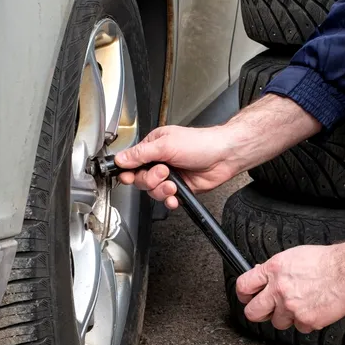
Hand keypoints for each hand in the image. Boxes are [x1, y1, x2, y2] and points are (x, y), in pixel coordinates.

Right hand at [114, 125, 243, 207]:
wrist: (224, 156)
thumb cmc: (201, 143)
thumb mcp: (166, 145)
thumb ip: (141, 154)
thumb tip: (120, 159)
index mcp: (154, 146)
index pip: (131, 161)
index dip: (128, 171)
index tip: (129, 177)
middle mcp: (160, 161)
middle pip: (140, 179)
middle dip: (150, 180)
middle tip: (164, 173)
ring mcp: (170, 175)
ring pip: (153, 191)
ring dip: (161, 190)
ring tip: (173, 184)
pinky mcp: (180, 188)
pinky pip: (166, 200)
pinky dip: (170, 200)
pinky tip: (175, 197)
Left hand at [235, 231, 344, 332]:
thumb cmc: (326, 261)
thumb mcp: (294, 256)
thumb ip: (275, 268)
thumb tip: (262, 275)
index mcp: (274, 270)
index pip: (243, 286)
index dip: (243, 294)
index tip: (247, 297)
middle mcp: (279, 289)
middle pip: (253, 312)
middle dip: (258, 312)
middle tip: (266, 309)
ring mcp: (291, 307)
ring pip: (278, 322)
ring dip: (287, 316)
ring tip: (301, 303)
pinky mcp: (306, 320)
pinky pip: (299, 327)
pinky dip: (306, 320)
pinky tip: (314, 307)